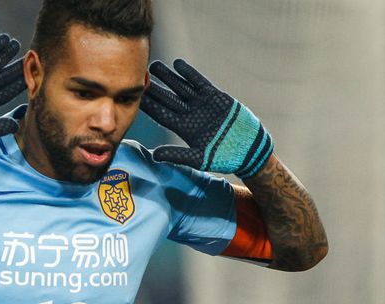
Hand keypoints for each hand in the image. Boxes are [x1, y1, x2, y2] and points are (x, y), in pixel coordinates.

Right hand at [0, 34, 25, 152]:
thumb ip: (2, 126)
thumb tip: (18, 125)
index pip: (8, 91)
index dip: (20, 83)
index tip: (33, 76)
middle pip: (3, 76)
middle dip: (15, 67)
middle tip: (28, 57)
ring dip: (5, 54)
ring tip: (16, 44)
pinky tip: (4, 40)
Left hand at [140, 59, 272, 177]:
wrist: (248, 149)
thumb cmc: (223, 157)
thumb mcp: (198, 158)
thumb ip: (176, 155)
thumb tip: (155, 155)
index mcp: (183, 128)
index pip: (161, 114)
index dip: (149, 106)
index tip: (136, 97)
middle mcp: (189, 114)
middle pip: (167, 98)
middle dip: (154, 88)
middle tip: (140, 76)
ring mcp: (202, 104)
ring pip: (181, 87)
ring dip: (168, 77)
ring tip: (155, 66)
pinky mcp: (216, 97)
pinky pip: (199, 83)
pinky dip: (189, 74)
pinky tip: (178, 64)